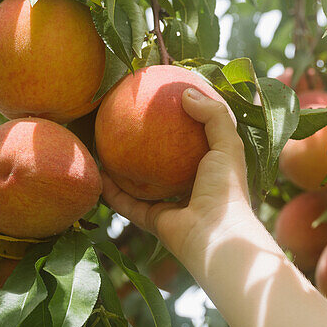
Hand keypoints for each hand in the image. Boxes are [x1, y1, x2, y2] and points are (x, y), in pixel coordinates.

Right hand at [101, 88, 253, 262]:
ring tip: (107, 147)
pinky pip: (128, 203)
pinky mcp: (154, 222)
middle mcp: (193, 189)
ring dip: (126, 170)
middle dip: (152, 148)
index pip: (199, 145)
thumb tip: (185, 92)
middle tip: (133, 124)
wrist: (216, 234)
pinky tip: (98, 172)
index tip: (167, 105)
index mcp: (213, 172)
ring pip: (145, 185)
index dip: (186, 126)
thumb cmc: (226, 187)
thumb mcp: (228, 143)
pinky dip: (112, 190)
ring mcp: (173, 206)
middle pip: (168, 164)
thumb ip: (213, 115)